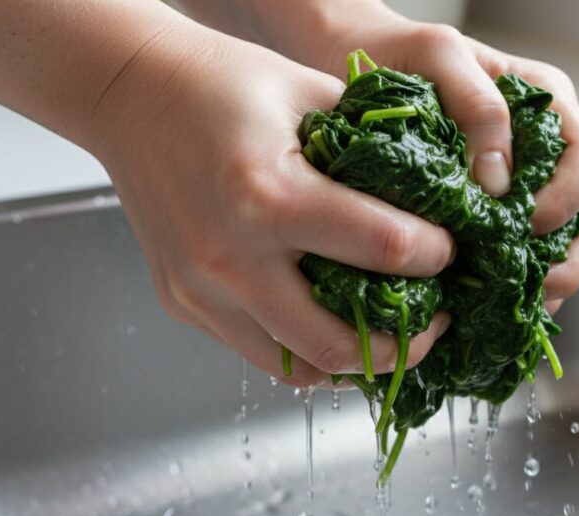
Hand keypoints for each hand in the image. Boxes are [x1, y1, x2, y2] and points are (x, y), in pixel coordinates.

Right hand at [91, 31, 453, 386]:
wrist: (130, 95)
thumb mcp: (309, 95)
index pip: (383, 248)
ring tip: (386, 333)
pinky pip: (257, 350)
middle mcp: (231, 255)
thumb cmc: (219, 85)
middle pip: (339, 344)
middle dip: (405, 344)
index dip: (434, 256)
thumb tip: (432, 189)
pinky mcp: (183, 304)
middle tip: (432, 323)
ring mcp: (201, 289)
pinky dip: (303, 348)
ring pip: (296, 368)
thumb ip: (372, 145)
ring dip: (353, 361)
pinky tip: (329, 322)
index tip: (448, 250)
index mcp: (271, 194)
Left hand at [289, 8, 578, 311]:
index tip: (516, 224)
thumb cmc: (400, 54)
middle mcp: (550, 150)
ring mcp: (530, 187)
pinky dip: (514, 290)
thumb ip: (478, 106)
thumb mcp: (438, 57)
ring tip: (501, 302)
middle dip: (567, 261)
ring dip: (545, 283)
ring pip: (571, 249)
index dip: (562, 203)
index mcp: (548, 106)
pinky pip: (530, 263)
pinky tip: (481, 304)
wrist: (354, 66)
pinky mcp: (501, 220)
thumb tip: (501, 178)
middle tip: (518, 284)